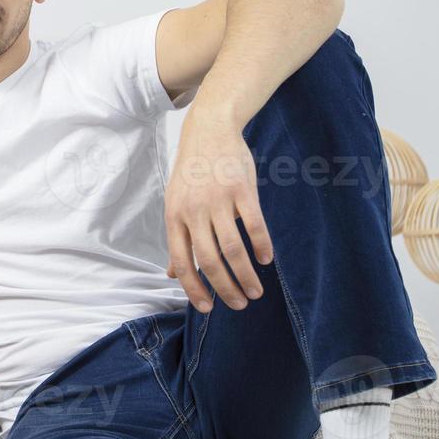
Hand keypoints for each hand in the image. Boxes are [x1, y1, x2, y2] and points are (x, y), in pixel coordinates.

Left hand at [164, 115, 273, 313]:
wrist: (209, 130)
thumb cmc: (192, 173)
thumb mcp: (175, 203)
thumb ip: (178, 238)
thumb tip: (173, 273)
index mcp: (175, 217)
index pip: (182, 262)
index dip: (194, 289)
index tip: (208, 309)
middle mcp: (194, 211)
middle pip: (210, 261)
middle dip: (226, 289)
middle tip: (240, 304)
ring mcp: (218, 200)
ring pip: (233, 248)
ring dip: (246, 275)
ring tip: (256, 291)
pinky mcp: (242, 189)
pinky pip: (254, 225)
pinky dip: (261, 246)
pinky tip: (266, 259)